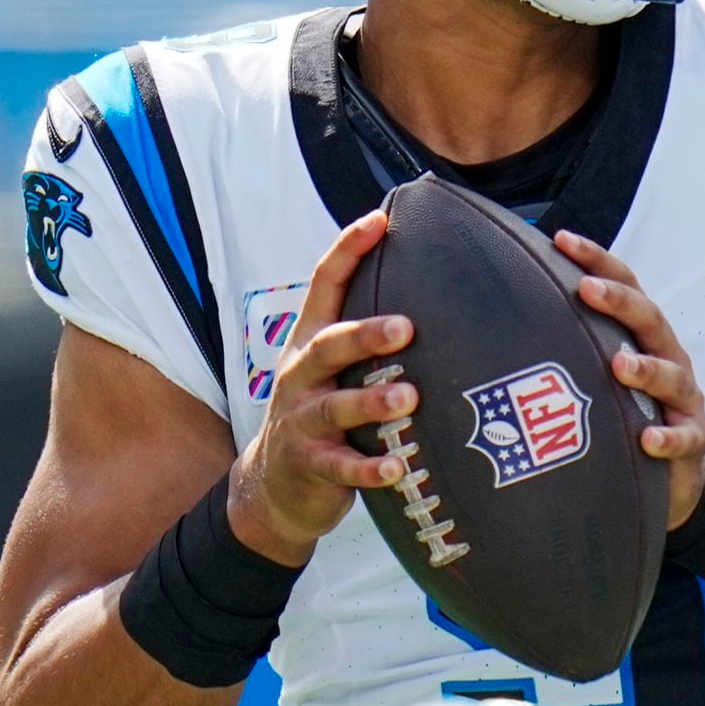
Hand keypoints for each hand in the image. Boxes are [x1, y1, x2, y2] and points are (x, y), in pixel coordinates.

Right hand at [228, 208, 415, 563]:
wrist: (272, 485)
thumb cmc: (321, 416)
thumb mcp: (332, 371)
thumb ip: (365, 340)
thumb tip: (431, 297)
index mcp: (310, 343)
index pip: (324, 286)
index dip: (348, 251)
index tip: (380, 220)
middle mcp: (302, 376)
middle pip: (328, 346)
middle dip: (365, 334)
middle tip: (406, 327)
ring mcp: (302, 421)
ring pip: (336, 406)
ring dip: (372, 402)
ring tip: (408, 399)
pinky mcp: (309, 465)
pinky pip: (341, 468)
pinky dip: (369, 469)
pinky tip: (398, 468)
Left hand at [559, 233, 704, 526]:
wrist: (670, 473)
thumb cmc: (625, 412)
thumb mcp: (600, 374)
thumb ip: (570, 344)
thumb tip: (501, 315)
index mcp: (643, 335)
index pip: (625, 286)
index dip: (597, 261)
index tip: (562, 240)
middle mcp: (667, 357)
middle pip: (649, 320)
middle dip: (619, 301)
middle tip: (587, 289)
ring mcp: (683, 399)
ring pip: (671, 376)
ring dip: (646, 369)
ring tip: (620, 365)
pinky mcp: (693, 439)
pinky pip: (684, 438)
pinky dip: (667, 438)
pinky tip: (647, 439)